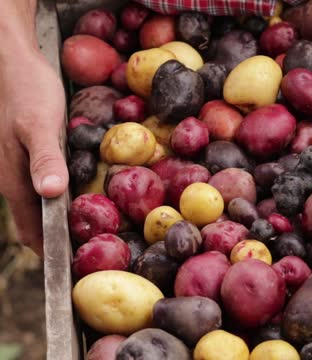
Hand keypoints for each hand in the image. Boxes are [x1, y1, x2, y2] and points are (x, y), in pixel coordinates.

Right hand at [0, 49, 67, 256]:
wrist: (11, 60)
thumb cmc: (25, 90)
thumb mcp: (38, 124)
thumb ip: (44, 159)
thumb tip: (50, 194)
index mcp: (14, 179)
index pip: (32, 230)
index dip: (52, 252)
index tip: (75, 268)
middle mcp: (13, 178)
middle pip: (35, 221)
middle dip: (57, 240)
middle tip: (88, 253)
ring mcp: (17, 165)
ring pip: (38, 203)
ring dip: (58, 220)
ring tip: (87, 230)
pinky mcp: (27, 151)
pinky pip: (42, 182)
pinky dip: (58, 197)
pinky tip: (77, 193)